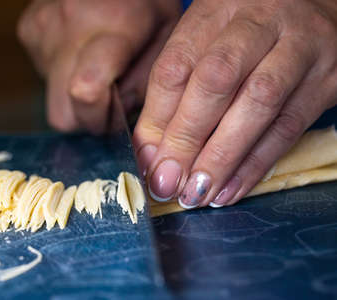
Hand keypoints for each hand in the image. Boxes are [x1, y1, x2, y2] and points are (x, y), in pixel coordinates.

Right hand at [17, 0, 180, 133]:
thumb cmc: (147, 5)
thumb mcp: (167, 40)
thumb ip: (145, 84)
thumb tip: (116, 116)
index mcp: (113, 25)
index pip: (87, 93)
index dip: (101, 119)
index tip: (115, 114)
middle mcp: (69, 26)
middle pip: (62, 114)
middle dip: (86, 118)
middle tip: (108, 97)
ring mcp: (43, 27)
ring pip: (51, 101)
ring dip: (74, 98)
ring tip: (95, 67)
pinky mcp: (29, 29)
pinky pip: (43, 78)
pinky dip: (62, 76)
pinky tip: (80, 54)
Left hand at [134, 0, 336, 207]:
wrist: (316, 9)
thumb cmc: (245, 36)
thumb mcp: (205, 47)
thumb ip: (175, 93)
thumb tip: (152, 155)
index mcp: (216, 11)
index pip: (177, 65)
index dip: (157, 119)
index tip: (149, 162)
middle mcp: (259, 21)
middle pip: (216, 80)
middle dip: (187, 138)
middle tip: (169, 182)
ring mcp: (299, 47)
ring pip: (258, 103)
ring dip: (222, 157)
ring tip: (198, 193)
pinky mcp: (327, 79)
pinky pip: (290, 126)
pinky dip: (256, 164)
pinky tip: (231, 189)